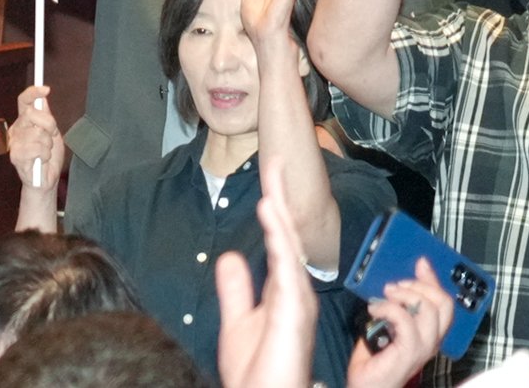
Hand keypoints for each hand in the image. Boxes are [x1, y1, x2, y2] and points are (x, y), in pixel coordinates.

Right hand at [5, 85, 65, 190]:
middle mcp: (16, 129)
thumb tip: (43, 98)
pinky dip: (45, 155)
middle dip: (49, 124)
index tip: (46, 89)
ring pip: (37, 133)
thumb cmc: (49, 158)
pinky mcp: (16, 156)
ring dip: (48, 145)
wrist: (45, 181)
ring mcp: (14, 142)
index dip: (33, 92)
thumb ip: (47, 118)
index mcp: (24, 122)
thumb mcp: (53, 135)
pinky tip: (42, 161)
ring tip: (46, 153)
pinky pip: (37, 149)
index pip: (24, 101)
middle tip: (52, 135)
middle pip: (32, 114)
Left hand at [213, 178, 316, 387]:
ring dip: (280, 213)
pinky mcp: (294, 312)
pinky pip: (288, 269)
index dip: (273, 206)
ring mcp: (297, 301)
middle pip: (287, 235)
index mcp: (281, 290)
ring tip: (271, 181)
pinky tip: (272, 217)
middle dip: (280, 197)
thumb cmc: (258, 370)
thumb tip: (230, 257)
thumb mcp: (238, 321)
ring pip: (290, 247)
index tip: (268, 174)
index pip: (277, 240)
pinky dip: (281, 241)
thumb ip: (236, 289)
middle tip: (274, 162)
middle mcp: (293, 291)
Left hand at [346, 262, 456, 387]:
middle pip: (444, 303)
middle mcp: (432, 340)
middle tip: (395, 285)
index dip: (433, 279)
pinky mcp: (409, 352)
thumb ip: (394, 307)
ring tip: (384, 296)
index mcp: (430, 332)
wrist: (369, 386)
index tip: (420, 262)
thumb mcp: (386, 324)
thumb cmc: (375, 358)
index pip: (444, 302)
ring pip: (428, 309)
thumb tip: (394, 283)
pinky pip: (405, 321)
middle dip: (420, 285)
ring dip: (403, 295)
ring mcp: (423, 347)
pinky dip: (389, 309)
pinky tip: (374, 310)